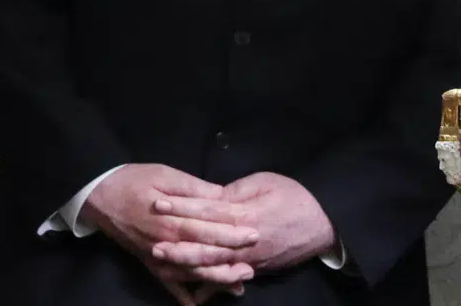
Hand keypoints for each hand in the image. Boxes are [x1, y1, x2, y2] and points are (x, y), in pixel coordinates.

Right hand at [81, 164, 257, 301]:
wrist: (98, 194)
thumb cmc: (132, 181)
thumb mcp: (164, 174)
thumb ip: (194, 188)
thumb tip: (223, 197)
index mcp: (171, 220)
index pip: (208, 230)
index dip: (233, 233)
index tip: (255, 234)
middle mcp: (166, 244)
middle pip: (205, 255)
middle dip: (232, 257)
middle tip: (255, 258)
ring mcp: (158, 258)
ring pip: (193, 274)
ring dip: (218, 279)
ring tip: (241, 281)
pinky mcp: (150, 264)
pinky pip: (170, 286)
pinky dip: (185, 298)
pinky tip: (201, 304)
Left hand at [152, 172, 335, 275]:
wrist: (325, 222)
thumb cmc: (293, 196)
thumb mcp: (262, 183)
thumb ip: (233, 192)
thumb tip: (209, 197)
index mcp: (245, 214)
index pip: (207, 211)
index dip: (182, 208)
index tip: (158, 204)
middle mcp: (246, 241)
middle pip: (208, 245)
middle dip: (180, 246)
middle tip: (154, 245)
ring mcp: (251, 259)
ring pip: (216, 266)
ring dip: (190, 267)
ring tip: (166, 266)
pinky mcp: (256, 269)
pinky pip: (230, 280)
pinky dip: (212, 287)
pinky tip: (193, 294)